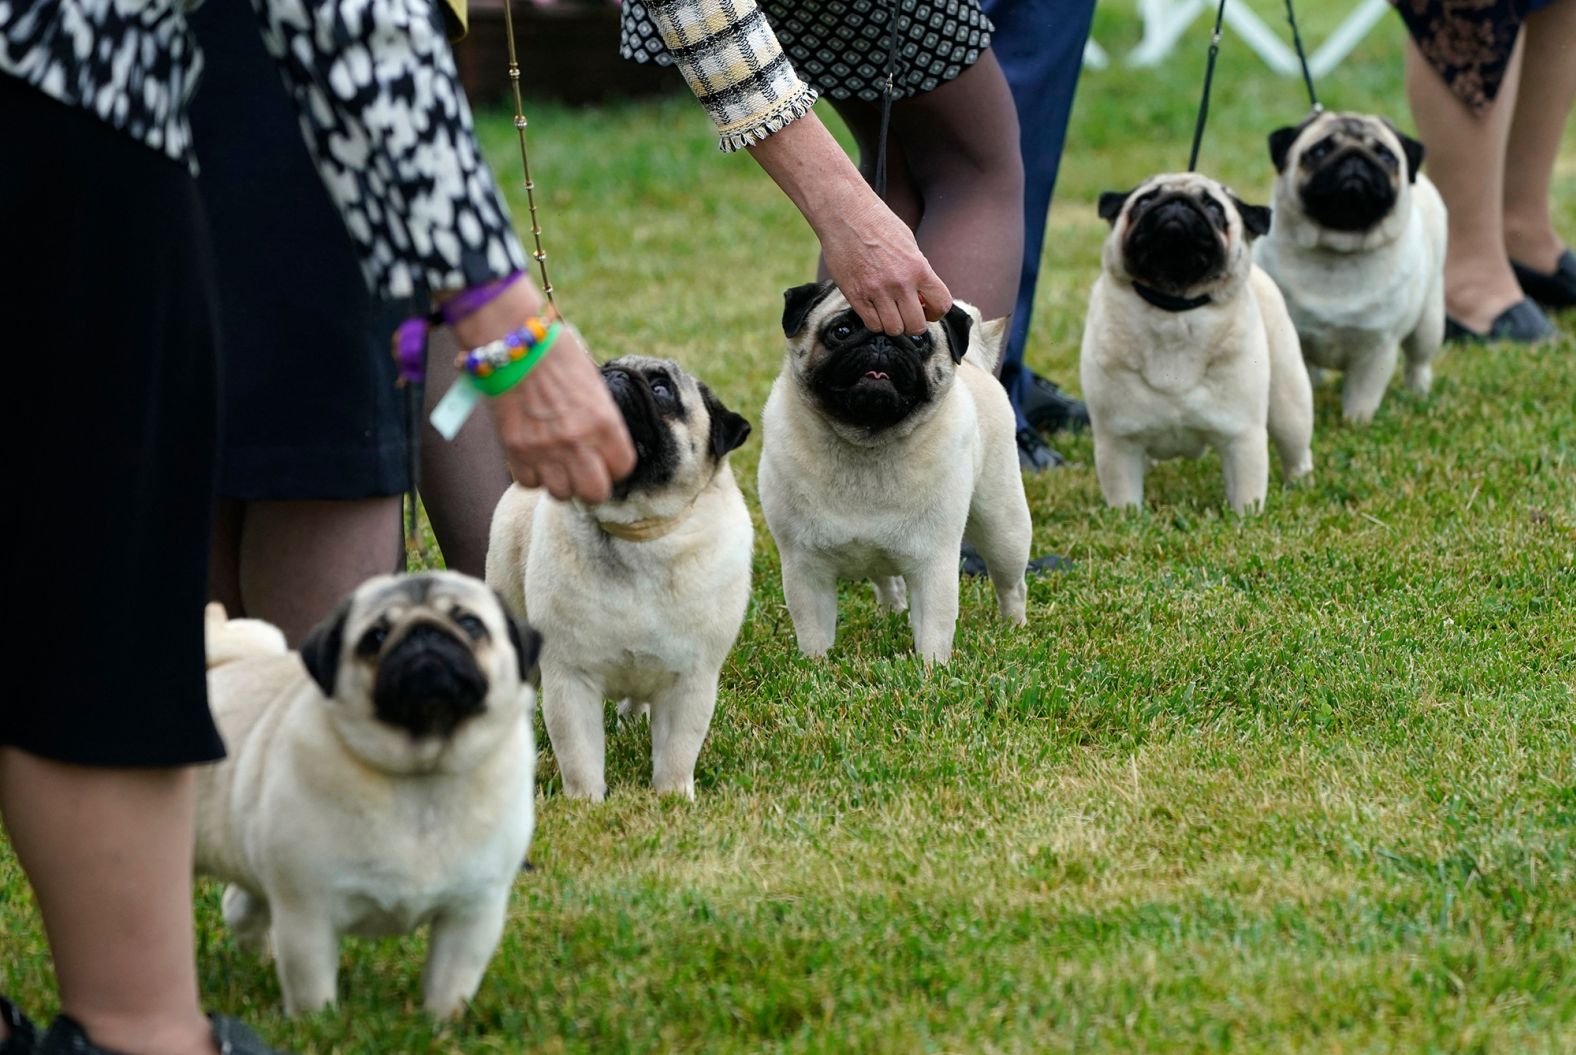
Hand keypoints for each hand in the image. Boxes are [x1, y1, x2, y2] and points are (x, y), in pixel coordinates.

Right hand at [450, 281, 633, 501]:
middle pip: (594, 493)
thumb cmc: (556, 354)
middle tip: (584, 469)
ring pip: (561, 493)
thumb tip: (604, 445)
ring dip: (561, 481)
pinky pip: (529, 483)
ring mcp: (545, 449)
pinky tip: (534, 456)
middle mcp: (577, 441)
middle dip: (591, 484)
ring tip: (557, 461)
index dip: (616, 465)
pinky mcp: (515, 450)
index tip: (608, 459)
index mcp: (604, 421)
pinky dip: (532, 474)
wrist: (512, 340)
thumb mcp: (593, 385)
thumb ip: (601, 420)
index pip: (623, 468)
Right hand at [746, 112, 950, 334]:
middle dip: (914, 324)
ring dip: (894, 324)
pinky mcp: (855, 296)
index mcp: (918, 267)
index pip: (941, 304)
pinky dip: (875, 322)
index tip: (929, 311)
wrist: (845, 214)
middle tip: (907, 315)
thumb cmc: (877, 222)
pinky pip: (871, 324)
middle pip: (916, 325)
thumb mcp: (908, 242)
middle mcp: (899, 283)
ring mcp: (876, 292)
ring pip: (893, 329)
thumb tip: (922, 291)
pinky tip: (874, 309)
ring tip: (889, 311)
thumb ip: (918, 268)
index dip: (936, 313)